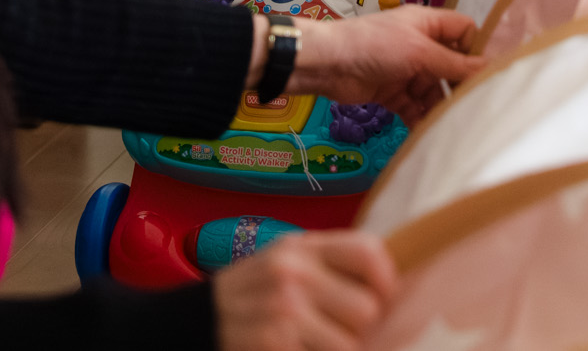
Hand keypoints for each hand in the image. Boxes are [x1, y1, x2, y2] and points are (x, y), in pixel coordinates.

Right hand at [213, 230, 395, 350]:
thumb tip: (391, 289)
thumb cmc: (254, 295)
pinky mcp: (275, 344)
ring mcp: (283, 311)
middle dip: (360, 328)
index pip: (369, 252)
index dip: (386, 280)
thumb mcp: (285, 262)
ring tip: (316, 344)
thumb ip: (330, 266)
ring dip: (340, 350)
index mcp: (300, 247)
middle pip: (367, 308)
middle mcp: (292, 273)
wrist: (196, 322)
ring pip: (351, 344)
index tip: (382, 298)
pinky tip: (297, 350)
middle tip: (339, 330)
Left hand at [289, 4, 484, 122]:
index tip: (491, 73)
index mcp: (428, 25)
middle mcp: (421, 46)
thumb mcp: (419, 52)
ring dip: (442, 107)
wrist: (328, 65)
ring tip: (456, 127)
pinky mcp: (394, 93)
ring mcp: (407, 71)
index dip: (477, 50)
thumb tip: (491, 67)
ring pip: (435, 91)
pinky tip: (431, 135)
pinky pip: (415, 108)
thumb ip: (454, 64)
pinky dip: (422, 120)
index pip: (465, 32)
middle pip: (452, 66)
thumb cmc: (375, 46)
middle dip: (461, 85)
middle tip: (478, 107)